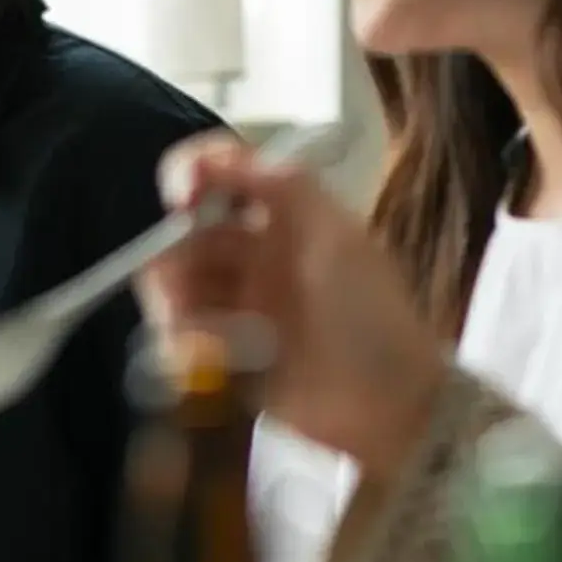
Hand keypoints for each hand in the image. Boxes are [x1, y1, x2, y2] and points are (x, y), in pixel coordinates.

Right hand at [140, 133, 448, 471]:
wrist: (388, 405)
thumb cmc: (371, 313)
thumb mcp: (339, 235)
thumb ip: (285, 184)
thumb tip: (216, 157)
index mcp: (280, 218)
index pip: (217, 174)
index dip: (188, 174)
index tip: (182, 199)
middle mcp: (251, 254)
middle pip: (182, 232)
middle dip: (176, 252)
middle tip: (188, 285)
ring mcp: (234, 305)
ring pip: (173, 285)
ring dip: (177, 303)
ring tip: (204, 333)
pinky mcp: (222, 355)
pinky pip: (177, 339)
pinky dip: (183, 344)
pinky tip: (209, 358)